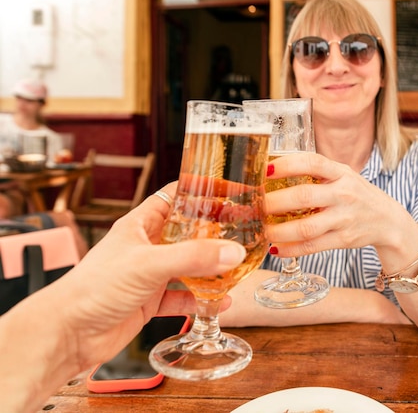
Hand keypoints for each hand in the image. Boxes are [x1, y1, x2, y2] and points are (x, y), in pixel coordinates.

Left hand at [54, 182, 245, 370]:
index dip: (199, 192)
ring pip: (188, 266)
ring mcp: (149, 275)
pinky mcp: (150, 301)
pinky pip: (183, 297)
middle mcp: (146, 247)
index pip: (174, 198)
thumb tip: (232, 252)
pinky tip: (220, 303)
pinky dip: (202, 300)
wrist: (69, 332)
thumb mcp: (148, 264)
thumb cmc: (93, 287)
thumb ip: (193, 257)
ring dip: (210, 268)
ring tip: (236, 267)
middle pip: (187, 232)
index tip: (228, 191)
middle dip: (213, 233)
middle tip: (242, 230)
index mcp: (140, 225)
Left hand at [264, 153, 410, 256]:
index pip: (312, 162)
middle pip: (304, 196)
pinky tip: (276, 248)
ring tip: (264, 231)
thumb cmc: (355, 194)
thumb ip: (316, 172)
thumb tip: (272, 171)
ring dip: (280, 231)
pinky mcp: (344, 240)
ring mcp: (345, 218)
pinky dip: (291, 249)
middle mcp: (344, 194)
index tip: (266, 169)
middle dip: (275, 202)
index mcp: (341, 173)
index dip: (287, 164)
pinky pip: (312, 246)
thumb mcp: (342, 176)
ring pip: (306, 227)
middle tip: (257, 206)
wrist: (388, 220)